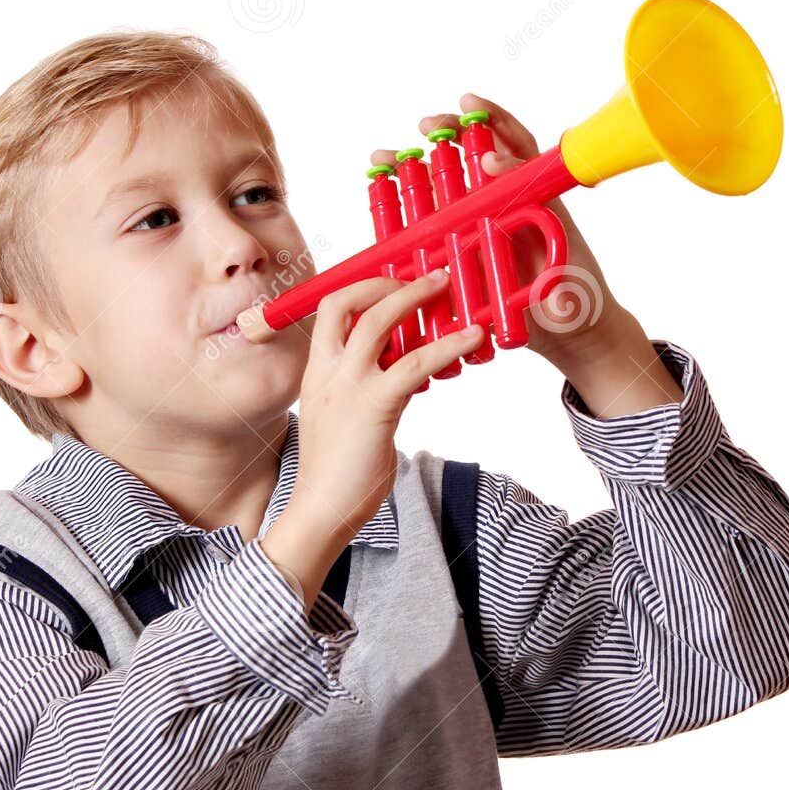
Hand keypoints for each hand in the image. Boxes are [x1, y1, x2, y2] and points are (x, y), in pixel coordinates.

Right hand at [288, 271, 486, 546]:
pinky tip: (472, 337)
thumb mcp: (342, 418)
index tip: (389, 283)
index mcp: (316, 372)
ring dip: (415, 296)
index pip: (329, 311)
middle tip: (420, 278)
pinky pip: (415, 364)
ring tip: (444, 284)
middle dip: (384, 282)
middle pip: (346, 301)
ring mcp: (348, 386)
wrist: (321, 511)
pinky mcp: (375, 406)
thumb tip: (398, 375)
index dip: (360, 289)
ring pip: (379, 320)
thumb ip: (364, 390)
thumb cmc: (336, 473)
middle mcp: (327, 371)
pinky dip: (448, 345)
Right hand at [369, 92, 624, 361]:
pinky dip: (406, 209)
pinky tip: (382, 199)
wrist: (567, 336)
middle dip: (450, 131)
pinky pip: (433, 224)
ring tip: (384, 159)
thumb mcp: (574, 294)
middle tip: (426, 124)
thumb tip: (552, 295)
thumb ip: (563, 290)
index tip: (477, 126)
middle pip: (478, 154)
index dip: (501, 131)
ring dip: (416, 168)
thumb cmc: (579, 308)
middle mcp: (508, 209)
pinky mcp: (464, 253)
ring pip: (448, 186)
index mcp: (539, 205)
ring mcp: (484, 229)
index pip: (522, 153)